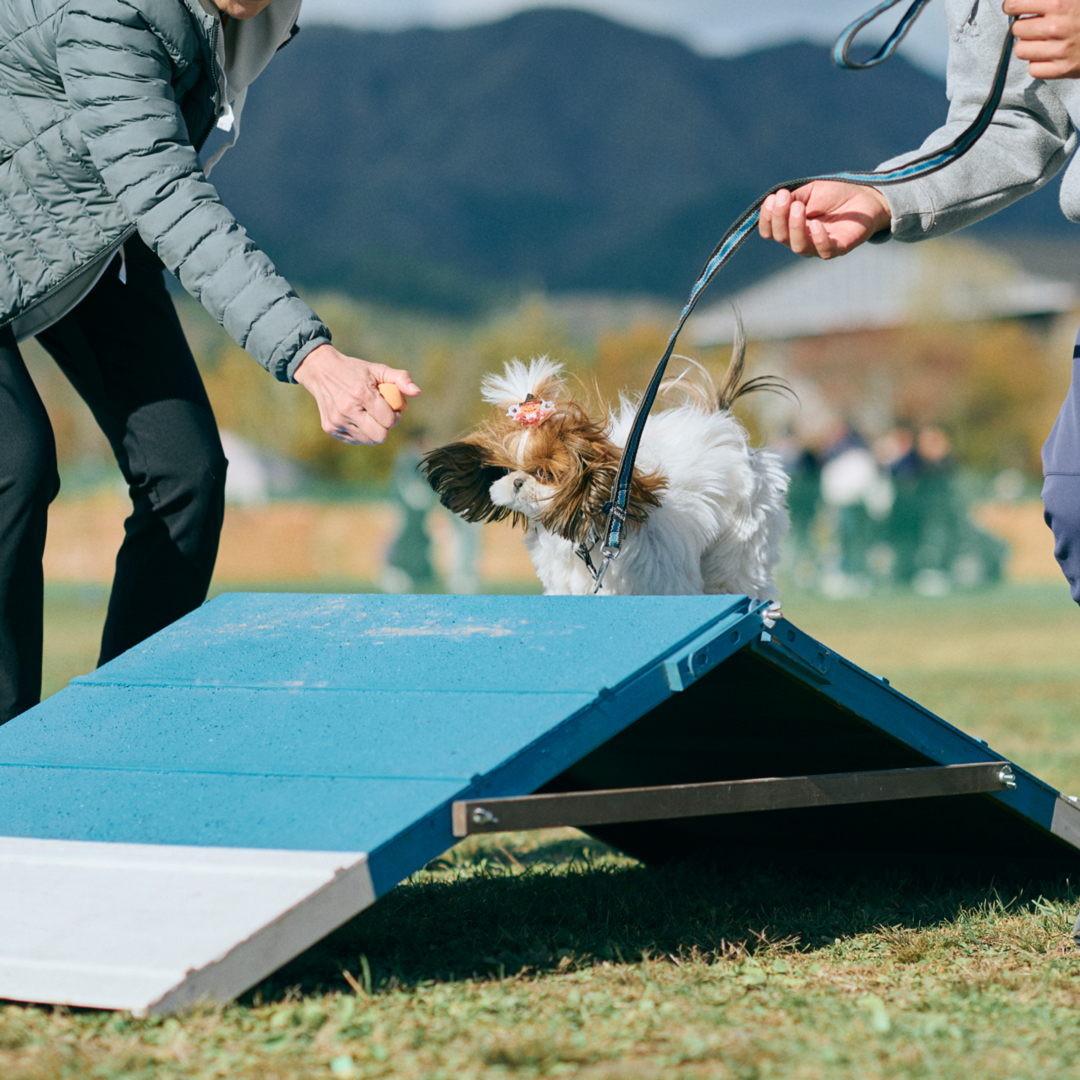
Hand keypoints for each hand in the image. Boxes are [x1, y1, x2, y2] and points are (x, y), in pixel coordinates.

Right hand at [293, 344, 419, 445]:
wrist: (321, 371)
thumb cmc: (356, 371)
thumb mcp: (378, 369)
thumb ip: (400, 379)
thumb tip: (417, 392)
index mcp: (362, 394)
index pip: (389, 420)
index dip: (396, 416)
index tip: (393, 408)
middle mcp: (347, 410)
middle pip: (380, 436)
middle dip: (386, 427)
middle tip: (384, 415)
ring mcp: (337, 420)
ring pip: (368, 440)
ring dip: (374, 430)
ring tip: (370, 415)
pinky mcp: (330, 427)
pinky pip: (355, 440)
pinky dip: (361, 432)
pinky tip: (357, 417)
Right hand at [758, 182, 891, 257]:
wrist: (864, 195)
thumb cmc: (835, 194)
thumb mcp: (809, 191)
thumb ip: (793, 198)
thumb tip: (774, 201)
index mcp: (790, 227)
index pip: (770, 231)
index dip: (766, 218)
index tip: (772, 199)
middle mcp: (801, 240)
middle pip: (781, 238)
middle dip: (779, 217)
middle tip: (784, 198)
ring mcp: (818, 246)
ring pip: (798, 246)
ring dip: (795, 227)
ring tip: (799, 207)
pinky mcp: (838, 248)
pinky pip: (823, 250)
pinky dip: (817, 238)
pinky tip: (816, 224)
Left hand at [1005, 0, 1079, 78]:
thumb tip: (1020, 1)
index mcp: (1060, 2)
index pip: (1016, 5)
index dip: (1012, 6)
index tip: (1012, 7)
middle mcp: (1058, 26)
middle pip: (1017, 29)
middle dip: (1024, 25)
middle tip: (1036, 24)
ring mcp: (1061, 50)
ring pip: (1021, 50)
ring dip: (1029, 45)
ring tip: (1043, 40)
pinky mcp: (1063, 69)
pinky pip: (1033, 69)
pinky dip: (1038, 63)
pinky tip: (1049, 54)